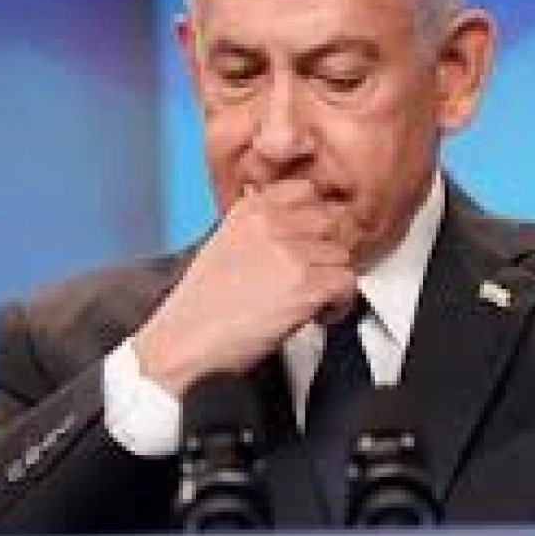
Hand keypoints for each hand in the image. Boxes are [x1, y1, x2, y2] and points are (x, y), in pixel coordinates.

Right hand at [132, 179, 357, 395]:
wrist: (186, 344)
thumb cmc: (202, 306)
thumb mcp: (224, 245)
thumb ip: (260, 228)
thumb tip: (296, 223)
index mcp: (249, 210)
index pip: (307, 191)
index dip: (313, 222)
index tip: (309, 243)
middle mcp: (271, 224)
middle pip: (331, 224)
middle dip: (325, 252)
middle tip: (311, 277)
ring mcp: (290, 253)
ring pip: (342, 256)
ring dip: (332, 281)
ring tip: (309, 301)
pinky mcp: (306, 285)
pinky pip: (348, 283)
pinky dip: (339, 304)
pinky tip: (316, 315)